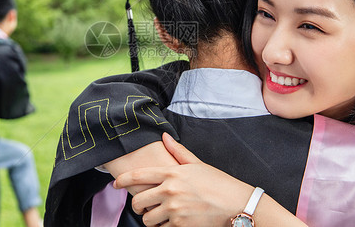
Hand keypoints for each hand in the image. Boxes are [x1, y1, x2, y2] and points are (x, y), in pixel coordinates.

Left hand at [114, 133, 253, 226]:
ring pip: (147, 220)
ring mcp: (174, 210)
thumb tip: (164, 137)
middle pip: (138, 201)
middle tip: (143, 207)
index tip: (116, 184)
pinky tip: (173, 222)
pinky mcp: (180, 226)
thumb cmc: (218, 183)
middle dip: (138, 206)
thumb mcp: (197, 164)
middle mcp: (170, 190)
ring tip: (160, 216)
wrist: (237, 205)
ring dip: (151, 220)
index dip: (123, 180)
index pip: (138, 176)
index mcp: (172, 173)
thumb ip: (178, 152)